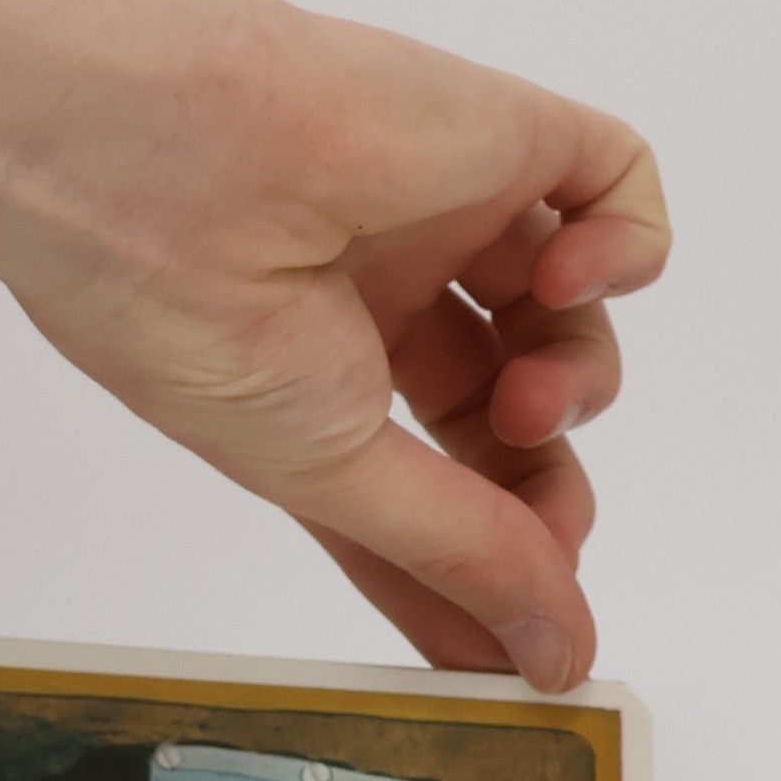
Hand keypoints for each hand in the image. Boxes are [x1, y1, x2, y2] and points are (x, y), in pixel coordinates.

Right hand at [0, 0, 670, 691]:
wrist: (154, 154)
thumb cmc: (181, 308)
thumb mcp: (325, 470)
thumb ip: (453, 551)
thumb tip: (546, 645)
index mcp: (305, 382)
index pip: (415, 491)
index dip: (474, 567)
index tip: (522, 646)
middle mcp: (369, 302)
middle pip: (501, 412)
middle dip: (539, 482)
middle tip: (551, 526)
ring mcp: (435, 216)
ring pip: (566, 317)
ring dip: (575, 381)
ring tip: (528, 399)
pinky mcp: (495, 134)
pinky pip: (613, 188)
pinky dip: (625, 251)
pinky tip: (567, 280)